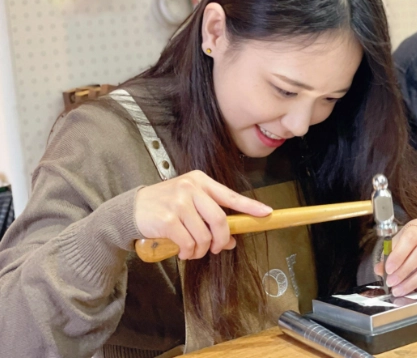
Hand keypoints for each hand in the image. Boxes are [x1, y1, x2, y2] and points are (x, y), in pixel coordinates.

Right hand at [134, 170, 272, 259]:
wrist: (131, 208)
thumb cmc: (165, 205)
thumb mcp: (190, 204)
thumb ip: (210, 218)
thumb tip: (232, 240)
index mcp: (200, 181)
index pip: (230, 195)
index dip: (250, 207)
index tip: (266, 213)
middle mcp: (191, 188)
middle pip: (220, 220)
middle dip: (221, 240)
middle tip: (216, 248)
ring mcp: (179, 202)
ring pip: (204, 235)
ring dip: (201, 250)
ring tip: (192, 250)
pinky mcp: (168, 219)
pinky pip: (189, 243)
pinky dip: (188, 252)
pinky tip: (182, 250)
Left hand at [372, 218, 416, 296]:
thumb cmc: (408, 245)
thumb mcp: (396, 245)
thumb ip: (387, 256)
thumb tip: (380, 269)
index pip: (411, 237)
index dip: (399, 254)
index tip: (389, 268)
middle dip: (404, 270)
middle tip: (392, 282)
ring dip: (414, 281)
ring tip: (401, 289)